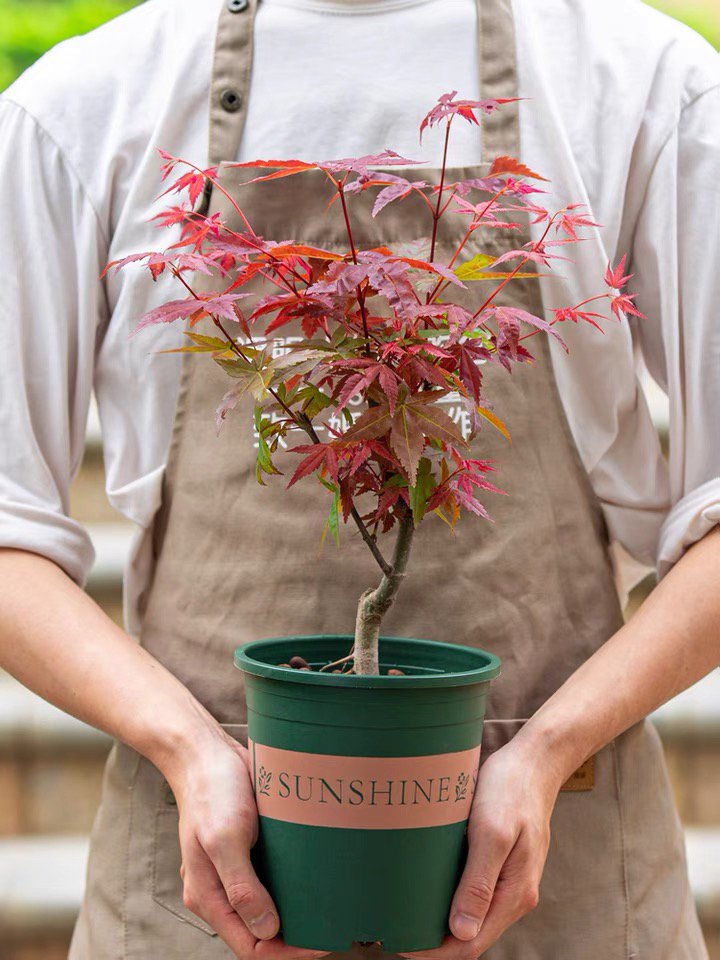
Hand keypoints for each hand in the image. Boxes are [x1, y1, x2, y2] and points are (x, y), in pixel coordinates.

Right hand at [167, 730, 328, 959]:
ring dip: (295, 914)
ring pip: (268, 908)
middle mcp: (220, 889)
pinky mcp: (249, 851)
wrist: (205, 752)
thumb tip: (268, 930)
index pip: (250, 945)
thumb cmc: (211, 790)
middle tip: (332, 929)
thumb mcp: (225, 837)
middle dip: (294, 939)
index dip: (285, 952)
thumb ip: (241, 886)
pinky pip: (272, 881)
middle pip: (260, 933)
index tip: (319, 943)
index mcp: (208, 896)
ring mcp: (234, 871)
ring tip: (329, 911)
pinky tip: (316, 881)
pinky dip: (292, 888)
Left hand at [400, 736, 559, 958]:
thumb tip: (461, 931)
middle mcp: (514, 894)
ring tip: (406, 916)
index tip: (401, 945)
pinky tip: (428, 889)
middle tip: (395, 932)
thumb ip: (480, 883)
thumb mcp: (492, 832)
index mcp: (515, 893)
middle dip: (435, 943)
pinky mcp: (501, 863)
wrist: (535, 761)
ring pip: (472, 916)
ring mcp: (509, 879)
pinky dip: (450, 900)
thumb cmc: (511, 789)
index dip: (435, 952)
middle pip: (471, 935)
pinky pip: (475, 893)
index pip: (471, 943)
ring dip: (442, 923)